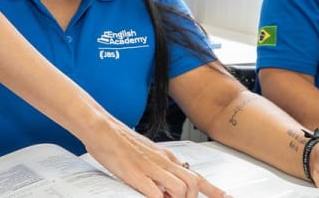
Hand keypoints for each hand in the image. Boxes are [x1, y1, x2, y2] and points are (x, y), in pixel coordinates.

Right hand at [82, 118, 230, 196]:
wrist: (103, 128)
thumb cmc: (121, 142)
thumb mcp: (147, 155)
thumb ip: (160, 169)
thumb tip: (166, 187)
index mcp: (168, 157)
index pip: (197, 176)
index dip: (214, 191)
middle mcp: (165, 162)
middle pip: (193, 184)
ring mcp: (152, 168)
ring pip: (181, 188)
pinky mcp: (137, 174)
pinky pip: (156, 193)